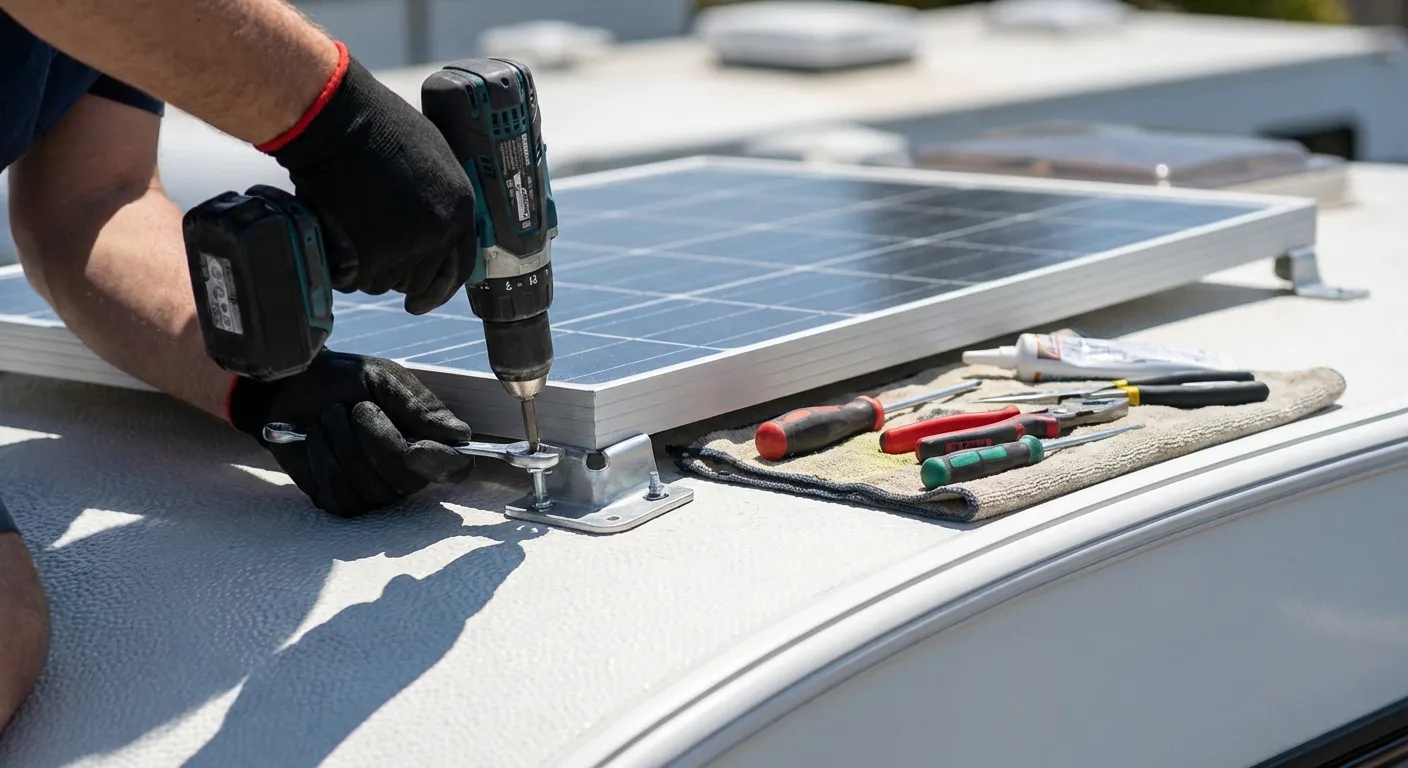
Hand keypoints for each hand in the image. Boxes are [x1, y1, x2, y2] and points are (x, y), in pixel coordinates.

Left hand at [227, 351, 474, 516]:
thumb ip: (417, 406)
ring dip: (343, 443)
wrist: (292, 387)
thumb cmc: (344, 381)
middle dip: (376, 438)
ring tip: (331, 417)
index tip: (415, 447)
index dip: (440, 463)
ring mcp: (373, 492)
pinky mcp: (339, 501)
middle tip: (356, 408)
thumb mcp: (382, 379)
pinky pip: (339, 495)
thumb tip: (456, 435)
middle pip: (406, 478)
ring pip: (370, 487)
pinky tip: (316, 440)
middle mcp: (406, 472)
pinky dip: (323, 461)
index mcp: (427, 440)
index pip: (454, 467)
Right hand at [264, 50, 477, 314]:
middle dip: (399, 276)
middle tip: (376, 263)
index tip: (425, 299)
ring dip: (368, 270)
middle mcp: (440, 233)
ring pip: (386, 282)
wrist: (339, 122)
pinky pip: (356, 281)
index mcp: (461, 209)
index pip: (460, 266)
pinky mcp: (370, 257)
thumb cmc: (379, 126)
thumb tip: (441, 225)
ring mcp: (407, 248)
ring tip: (351, 237)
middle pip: (421, 280)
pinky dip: (342, 270)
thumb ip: (443, 196)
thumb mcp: (434, 157)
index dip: (441, 286)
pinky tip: (335, 242)